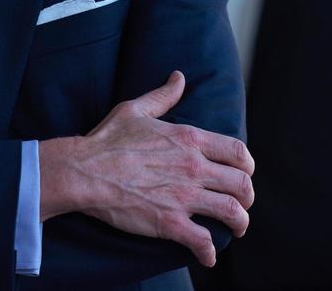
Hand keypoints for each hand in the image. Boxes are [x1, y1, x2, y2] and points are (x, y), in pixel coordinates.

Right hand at [38, 71, 254, 267]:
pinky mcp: (170, 223)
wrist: (84, 171)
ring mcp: (183, 196)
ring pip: (232, 212)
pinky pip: (203, 242)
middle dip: (247, 197)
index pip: (238, 152)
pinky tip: (208, 255)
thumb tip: (179, 78)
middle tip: (241, 203)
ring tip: (235, 229)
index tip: (243, 173)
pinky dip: (210, 252)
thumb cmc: (106, 140)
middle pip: (242, 184)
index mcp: (189, 139)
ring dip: (240, 224)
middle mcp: (193, 167)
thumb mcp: (136, 109)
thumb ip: (163, 95)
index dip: (247, 166)